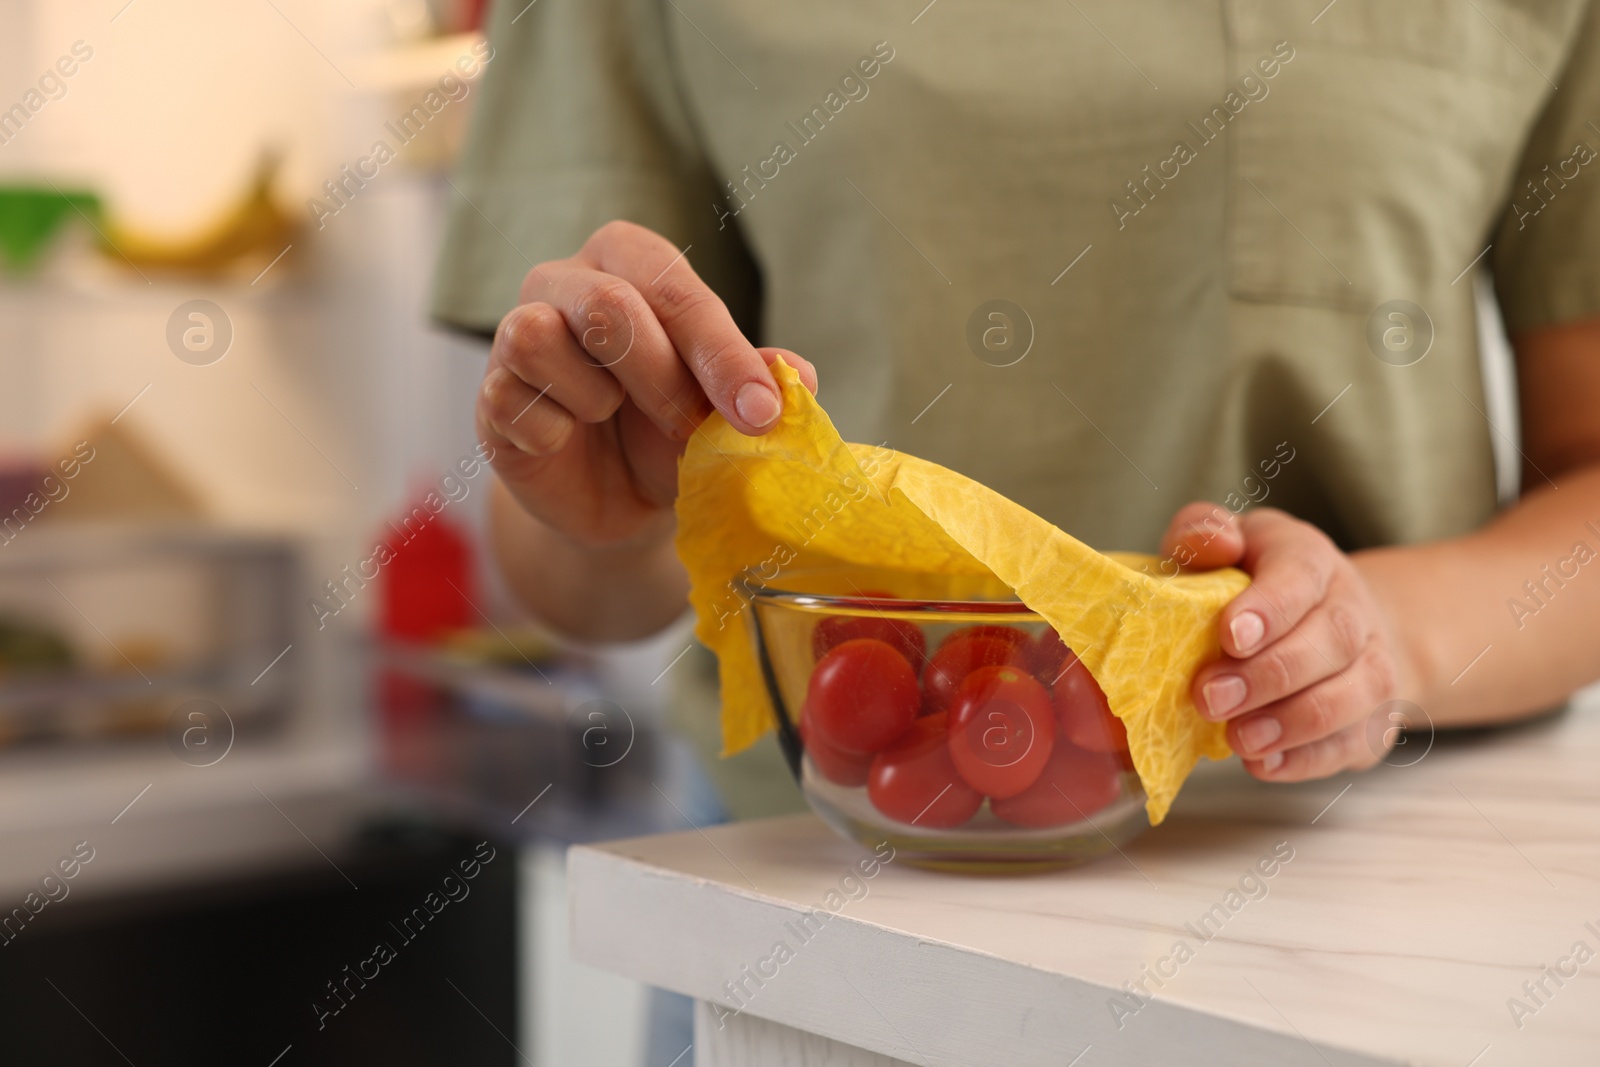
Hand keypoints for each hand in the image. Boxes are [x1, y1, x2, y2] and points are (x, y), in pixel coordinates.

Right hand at [476, 220, 816, 553]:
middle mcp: (564, 279)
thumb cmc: (671, 432)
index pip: (673, 287)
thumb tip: (796, 375)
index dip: (721, 354)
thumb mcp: (722, 407)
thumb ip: (760, 381)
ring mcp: (513, 331)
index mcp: (628, 259)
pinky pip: (509, 397)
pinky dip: (551, 429)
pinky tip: (567, 441)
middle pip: (607, 306)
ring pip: (537, 335)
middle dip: (663, 381)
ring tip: (610, 417)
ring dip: (594, 396)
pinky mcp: (488, 392)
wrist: (617, 500)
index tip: (760, 413)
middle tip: (690, 432)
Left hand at [1159, 503, 1404, 780]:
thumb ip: (1203, 532)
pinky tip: (1262, 765)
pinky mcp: (1372, 718)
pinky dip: (1307, 760)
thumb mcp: (1226, 543)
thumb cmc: (1254, 580)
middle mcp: (1351, 608)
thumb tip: (1214, 543)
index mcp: (1309, 559)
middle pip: (1329, 641)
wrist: (1333, 620)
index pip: (1300, 576)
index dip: (1269, 607)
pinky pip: (1352, 743)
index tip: (1230, 636)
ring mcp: (1371, 665)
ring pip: (1351, 696)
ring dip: (1292, 724)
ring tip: (1238, 739)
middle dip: (1268, 675)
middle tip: (1210, 698)